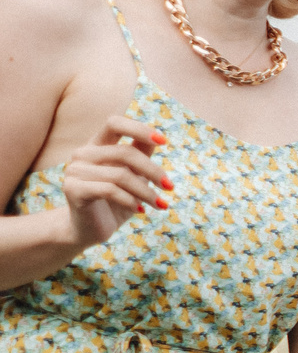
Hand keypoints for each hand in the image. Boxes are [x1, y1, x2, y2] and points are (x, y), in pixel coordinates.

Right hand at [58, 114, 171, 248]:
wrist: (89, 229)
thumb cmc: (116, 201)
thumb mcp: (133, 176)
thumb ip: (141, 155)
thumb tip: (159, 139)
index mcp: (96, 145)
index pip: (114, 123)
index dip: (139, 129)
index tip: (164, 142)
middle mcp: (82, 154)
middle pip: (125, 153)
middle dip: (153, 171)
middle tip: (170, 187)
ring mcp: (74, 170)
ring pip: (121, 175)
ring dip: (146, 192)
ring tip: (160, 204)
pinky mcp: (73, 189)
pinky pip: (109, 190)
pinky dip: (131, 201)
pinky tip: (140, 211)